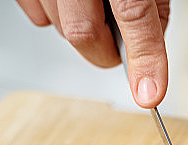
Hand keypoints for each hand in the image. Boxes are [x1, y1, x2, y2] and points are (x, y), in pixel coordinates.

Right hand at [16, 0, 169, 106]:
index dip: (144, 59)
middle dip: (104, 53)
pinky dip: (53, 17)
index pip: (134, 15)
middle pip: (82, 31)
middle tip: (119, 53)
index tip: (149, 93)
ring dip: (81, 31)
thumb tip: (146, 56)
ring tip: (95, 7)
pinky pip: (35, 13)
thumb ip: (152, 10)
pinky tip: (70, 0)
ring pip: (56, 26)